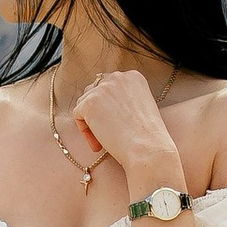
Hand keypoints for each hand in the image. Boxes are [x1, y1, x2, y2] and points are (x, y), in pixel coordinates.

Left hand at [69, 69, 182, 193]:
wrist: (148, 149)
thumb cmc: (149, 137)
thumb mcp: (143, 108)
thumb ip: (125, 100)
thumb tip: (106, 107)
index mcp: (134, 77)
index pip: (110, 86)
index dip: (109, 107)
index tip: (116, 124)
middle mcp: (118, 77)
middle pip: (95, 91)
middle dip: (97, 112)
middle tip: (106, 133)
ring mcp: (102, 89)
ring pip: (84, 103)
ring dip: (90, 122)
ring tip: (102, 141)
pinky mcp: (89, 103)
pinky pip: (78, 115)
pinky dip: (85, 131)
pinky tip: (98, 144)